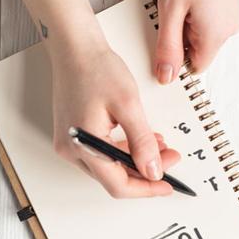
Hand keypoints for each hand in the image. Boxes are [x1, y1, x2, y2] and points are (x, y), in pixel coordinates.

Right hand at [50, 43, 180, 197]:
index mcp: (83, 145)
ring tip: (158, 146)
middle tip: (169, 159)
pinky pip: (99, 154)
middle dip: (144, 173)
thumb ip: (142, 142)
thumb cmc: (96, 69)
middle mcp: (70, 150)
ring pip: (107, 167)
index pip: (118, 184)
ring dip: (134, 161)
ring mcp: (68, 144)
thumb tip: (153, 171)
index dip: (146, 189)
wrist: (75, 50)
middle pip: (112, 178)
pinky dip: (121, 151)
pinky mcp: (72, 136)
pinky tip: (137, 139)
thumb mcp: (128, 105)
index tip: (167, 185)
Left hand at [136, 0, 238, 82]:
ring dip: (167, 1)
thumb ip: (166, 47)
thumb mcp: (169, 10)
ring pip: (188, 18)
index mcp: (216, 35)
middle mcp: (227, 25)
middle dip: (164, 19)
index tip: (155, 42)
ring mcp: (226, 10)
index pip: (193, 66)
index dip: (171, 57)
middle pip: (188, 40)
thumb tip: (165, 76)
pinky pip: (196, 4)